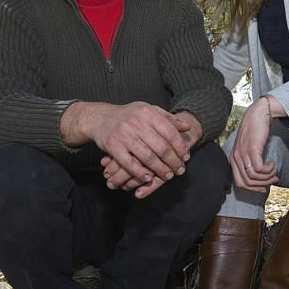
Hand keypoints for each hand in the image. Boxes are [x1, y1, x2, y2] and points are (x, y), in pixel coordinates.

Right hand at [61, 101, 193, 192]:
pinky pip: (129, 164)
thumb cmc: (130, 116)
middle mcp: (136, 122)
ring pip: (148, 157)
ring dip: (160, 169)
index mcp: (147, 112)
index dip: (180, 147)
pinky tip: (149, 177)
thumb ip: (168, 118)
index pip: (170, 132)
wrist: (101, 118)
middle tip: (179, 170)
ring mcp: (124, 134)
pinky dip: (140, 173)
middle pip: (161, 147)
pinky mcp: (113, 146)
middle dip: (173, 161)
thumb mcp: (149, 111)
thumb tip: (187, 127)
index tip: (185, 157)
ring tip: (168, 176)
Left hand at [229, 97, 279, 192]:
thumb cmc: (254, 130)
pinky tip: (272, 164)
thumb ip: (249, 160)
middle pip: (247, 182)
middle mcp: (236, 158)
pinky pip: (259, 169)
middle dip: (262, 185)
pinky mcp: (252, 150)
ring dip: (267, 177)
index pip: (239, 183)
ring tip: (274, 172)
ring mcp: (243, 154)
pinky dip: (268, 170)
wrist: (258, 115)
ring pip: (253, 177)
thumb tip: (258, 176)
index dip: (252, 189)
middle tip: (273, 180)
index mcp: (233, 159)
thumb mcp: (248, 148)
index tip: (263, 188)